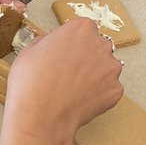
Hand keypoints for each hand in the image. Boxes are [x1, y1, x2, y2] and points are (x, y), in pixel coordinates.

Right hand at [4, 17, 122, 144]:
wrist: (40, 115)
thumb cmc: (31, 82)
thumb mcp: (30, 49)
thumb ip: (49, 41)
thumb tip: (54, 44)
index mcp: (81, 29)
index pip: (82, 29)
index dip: (71, 42)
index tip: (64, 52)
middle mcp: (101, 45)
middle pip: (97, 47)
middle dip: (85, 57)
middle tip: (67, 72)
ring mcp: (111, 69)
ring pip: (105, 68)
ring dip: (93, 75)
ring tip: (73, 89)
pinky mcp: (115, 91)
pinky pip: (108, 89)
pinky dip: (97, 95)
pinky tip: (80, 100)